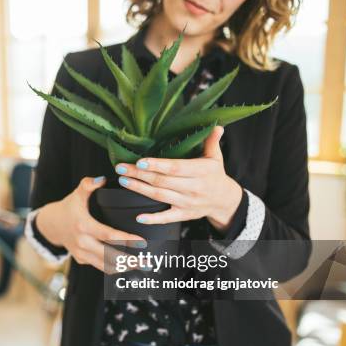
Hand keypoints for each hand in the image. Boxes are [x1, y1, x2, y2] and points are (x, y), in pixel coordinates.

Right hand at [36, 176, 143, 271]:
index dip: (126, 239)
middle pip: (109, 256)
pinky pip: (100, 266)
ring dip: (124, 268)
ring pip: (105, 266)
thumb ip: (88, 184)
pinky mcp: (81, 260)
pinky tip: (128, 266)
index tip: (143, 242)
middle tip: (148, 261)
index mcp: (84, 226)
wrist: (52, 224)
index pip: (109, 236)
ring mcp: (81, 254)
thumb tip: (102, 178)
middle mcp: (82, 243)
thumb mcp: (76, 194)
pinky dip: (114, 268)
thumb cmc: (69, 207)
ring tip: (141, 265)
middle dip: (129, 260)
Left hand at [114, 126, 241, 232]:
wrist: (224, 200)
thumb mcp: (215, 157)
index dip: (157, 165)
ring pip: (160, 196)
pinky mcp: (184, 215)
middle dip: (139, 174)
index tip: (139, 162)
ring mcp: (187, 203)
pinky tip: (138, 216)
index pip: (175, 168)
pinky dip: (152, 219)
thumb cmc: (215, 175)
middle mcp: (194, 187)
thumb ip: (211, 142)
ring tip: (123, 180)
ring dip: (139, 189)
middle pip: (162, 181)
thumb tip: (216, 126)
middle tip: (121, 168)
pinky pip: (167, 218)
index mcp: (201, 171)